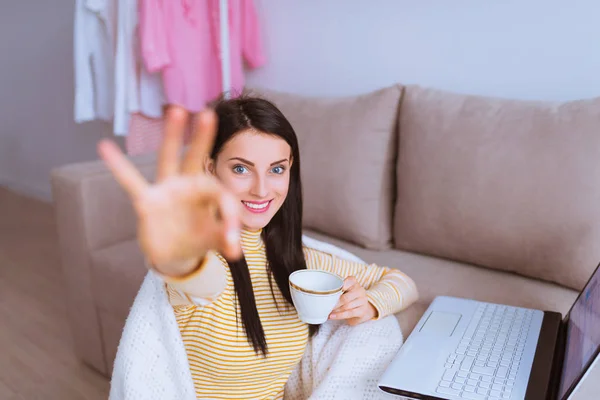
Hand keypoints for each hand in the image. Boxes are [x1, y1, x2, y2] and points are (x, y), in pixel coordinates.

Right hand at [97, 107, 241, 276]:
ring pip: (167, 159)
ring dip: (171, 137)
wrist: (174, 254)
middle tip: (208, 113)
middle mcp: (186, 184)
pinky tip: (105, 146)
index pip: (220, 194)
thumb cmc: (197, 238)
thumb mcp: (213, 239)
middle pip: (195, 157)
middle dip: (201, 137)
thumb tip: (236, 252)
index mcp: (206, 192)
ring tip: (176, 111)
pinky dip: (118, 165)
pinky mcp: (146, 202)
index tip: (232, 237)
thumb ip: (224, 240)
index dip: (228, 214)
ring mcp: (165, 190)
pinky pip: (131, 182)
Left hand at [328, 276, 377, 325]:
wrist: (360, 308)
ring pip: (346, 306)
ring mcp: (362, 301)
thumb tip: (321, 292)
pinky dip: (339, 315)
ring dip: (335, 310)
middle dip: (335, 303)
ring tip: (327, 312)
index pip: (350, 280)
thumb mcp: (344, 290)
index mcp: (354, 283)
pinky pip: (349, 313)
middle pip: (346, 297)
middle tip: (326, 306)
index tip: (333, 290)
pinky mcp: (362, 311)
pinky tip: (332, 316)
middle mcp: (360, 290)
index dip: (342, 285)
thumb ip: (336, 288)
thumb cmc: (348, 296)